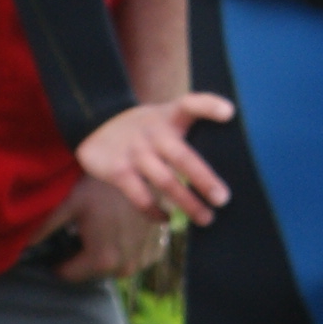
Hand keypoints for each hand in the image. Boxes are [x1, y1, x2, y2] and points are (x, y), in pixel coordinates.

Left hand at [57, 174, 166, 282]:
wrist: (148, 171)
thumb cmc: (105, 186)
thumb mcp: (71, 202)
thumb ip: (46, 226)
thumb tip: (22, 245)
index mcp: (101, 260)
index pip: (68, 275)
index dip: (58, 261)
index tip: (56, 246)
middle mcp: (125, 268)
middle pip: (91, 271)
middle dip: (82, 256)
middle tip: (79, 230)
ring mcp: (143, 261)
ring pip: (112, 265)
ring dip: (104, 252)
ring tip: (101, 225)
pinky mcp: (156, 251)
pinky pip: (132, 256)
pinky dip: (125, 246)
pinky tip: (121, 225)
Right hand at [77, 95, 236, 224]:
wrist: (93, 123)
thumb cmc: (143, 128)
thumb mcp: (163, 115)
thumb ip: (187, 127)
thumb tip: (220, 162)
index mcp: (168, 116)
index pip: (190, 104)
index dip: (209, 106)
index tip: (229, 112)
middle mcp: (153, 133)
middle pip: (182, 157)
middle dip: (204, 179)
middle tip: (223, 199)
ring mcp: (135, 152)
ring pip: (165, 182)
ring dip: (187, 203)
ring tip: (206, 218)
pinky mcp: (118, 171)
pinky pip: (141, 197)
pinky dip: (155, 212)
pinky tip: (167, 219)